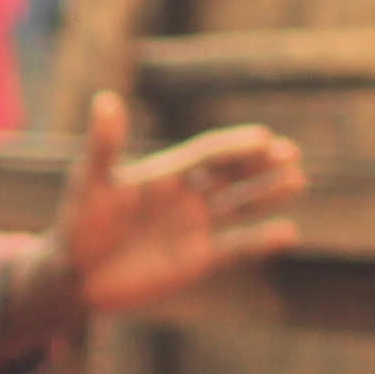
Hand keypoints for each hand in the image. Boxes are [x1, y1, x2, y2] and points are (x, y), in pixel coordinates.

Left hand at [36, 94, 304, 321]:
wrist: (75, 274)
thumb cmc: (78, 224)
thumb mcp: (90, 182)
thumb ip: (104, 145)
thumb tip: (106, 99)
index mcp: (165, 173)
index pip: (207, 154)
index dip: (233, 146)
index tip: (262, 138)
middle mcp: (185, 196)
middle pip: (231, 174)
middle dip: (260, 165)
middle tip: (291, 152)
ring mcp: (194, 227)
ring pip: (240, 205)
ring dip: (267, 194)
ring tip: (298, 180)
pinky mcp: (198, 259)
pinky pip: (236, 247)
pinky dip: (261, 240)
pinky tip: (288, 232)